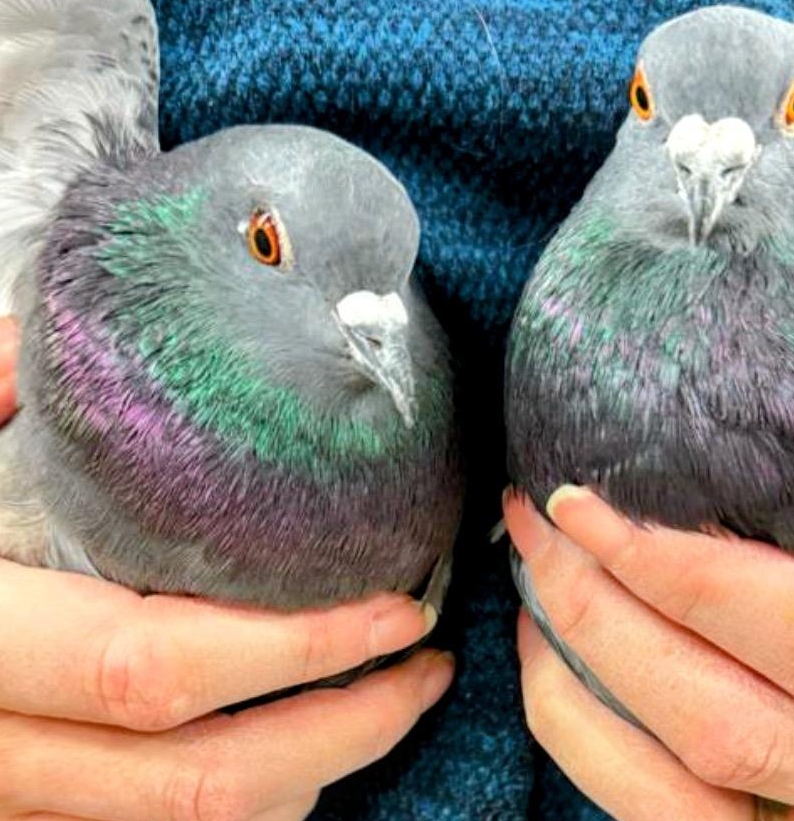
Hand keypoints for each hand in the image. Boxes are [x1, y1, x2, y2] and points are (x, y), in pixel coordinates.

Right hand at [0, 317, 453, 820]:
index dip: (294, 649)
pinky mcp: (35, 813)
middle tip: (428, 665)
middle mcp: (0, 750)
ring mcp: (16, 800)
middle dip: (342, 732)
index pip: (156, 666)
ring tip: (395, 698)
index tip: (400, 608)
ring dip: (314, 773)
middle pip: (198, 782)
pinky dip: (252, 798)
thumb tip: (52, 343)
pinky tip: (307, 742)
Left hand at [505, 487, 793, 820]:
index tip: (588, 501)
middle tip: (537, 517)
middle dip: (601, 613)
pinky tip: (562, 674)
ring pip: (684, 795)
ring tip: (533, 585)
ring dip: (578, 686)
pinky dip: (593, 749)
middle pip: (730, 724)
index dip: (689, 575)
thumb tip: (771, 453)